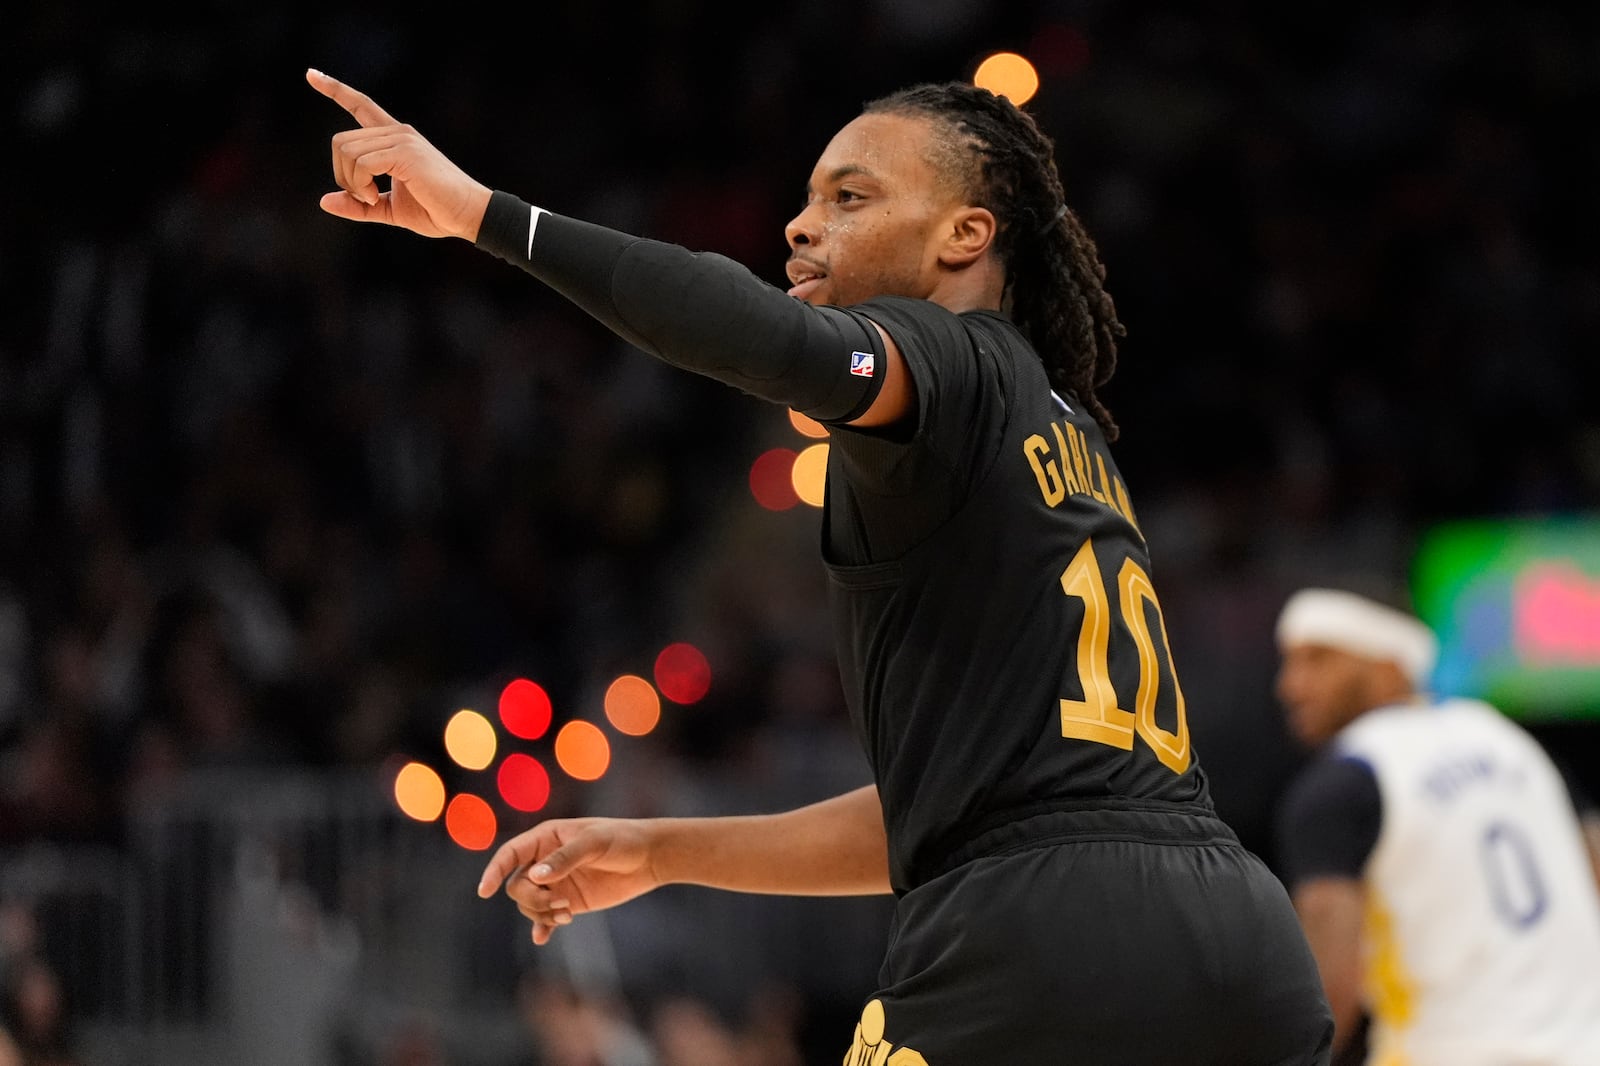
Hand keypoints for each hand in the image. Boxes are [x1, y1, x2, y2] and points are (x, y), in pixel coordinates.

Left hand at [306, 68, 492, 239]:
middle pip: (341, 141)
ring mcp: (401, 140)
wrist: (467, 215)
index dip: (335, 89)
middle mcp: (397, 132)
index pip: (360, 104)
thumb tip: (324, 201)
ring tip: (372, 198)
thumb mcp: (388, 209)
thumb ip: (358, 204)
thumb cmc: (436, 211)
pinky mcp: (405, 152)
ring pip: (347, 151)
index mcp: (394, 139)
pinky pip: (362, 162)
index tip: (311, 74)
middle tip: (363, 198)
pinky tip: (375, 196)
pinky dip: (361, 185)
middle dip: (342, 175)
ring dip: (352, 182)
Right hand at [477, 817, 661, 944]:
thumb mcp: (594, 843)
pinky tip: (542, 939)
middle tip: (560, 905)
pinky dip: (542, 929)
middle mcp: (545, 861)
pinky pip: (545, 919)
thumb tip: (536, 876)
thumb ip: (565, 858)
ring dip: (542, 914)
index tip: (484, 891)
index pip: (510, 854)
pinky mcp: (569, 902)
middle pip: (517, 887)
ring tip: (567, 914)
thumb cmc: (621, 840)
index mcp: (546, 838)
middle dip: (532, 900)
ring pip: (529, 905)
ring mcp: (556, 883)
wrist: (648, 858)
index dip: (494, 871)